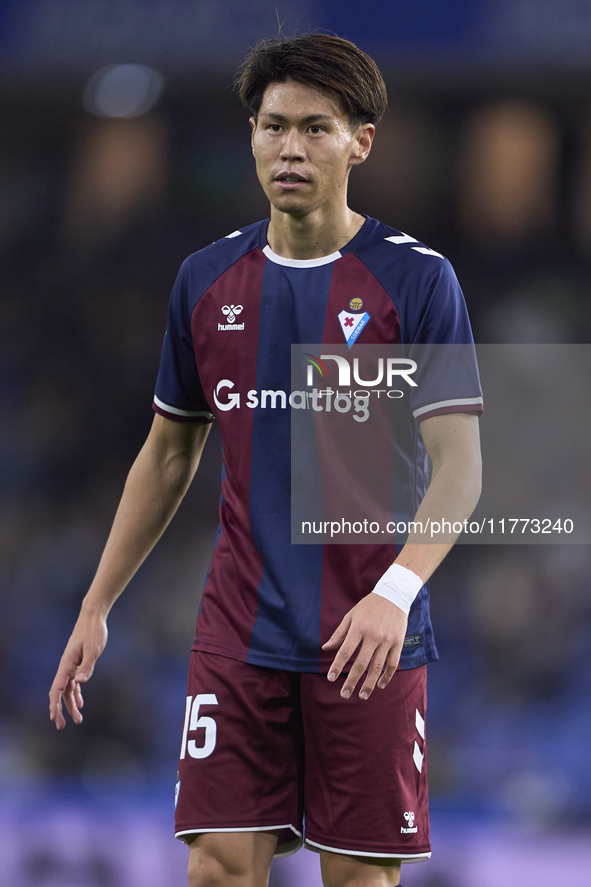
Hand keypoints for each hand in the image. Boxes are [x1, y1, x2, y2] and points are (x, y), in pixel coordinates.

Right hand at [48, 609, 107, 729]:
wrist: (93, 617)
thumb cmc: (93, 631)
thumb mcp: (93, 649)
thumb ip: (87, 666)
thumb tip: (80, 683)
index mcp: (67, 664)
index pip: (57, 688)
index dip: (54, 704)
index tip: (54, 717)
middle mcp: (67, 666)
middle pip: (59, 692)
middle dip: (59, 710)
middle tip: (61, 727)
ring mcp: (72, 666)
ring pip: (68, 690)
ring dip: (71, 705)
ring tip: (78, 720)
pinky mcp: (79, 663)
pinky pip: (74, 683)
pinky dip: (76, 694)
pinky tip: (80, 704)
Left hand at [322, 592, 407, 699]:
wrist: (394, 595)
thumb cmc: (369, 606)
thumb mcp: (351, 615)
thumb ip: (339, 633)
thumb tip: (326, 648)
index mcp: (359, 628)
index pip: (346, 651)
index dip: (337, 665)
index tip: (331, 678)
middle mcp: (373, 635)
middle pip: (361, 663)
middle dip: (352, 681)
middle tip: (344, 694)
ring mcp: (387, 640)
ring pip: (377, 667)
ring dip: (369, 684)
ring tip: (362, 696)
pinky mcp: (398, 643)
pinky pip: (393, 664)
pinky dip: (387, 676)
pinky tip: (380, 685)